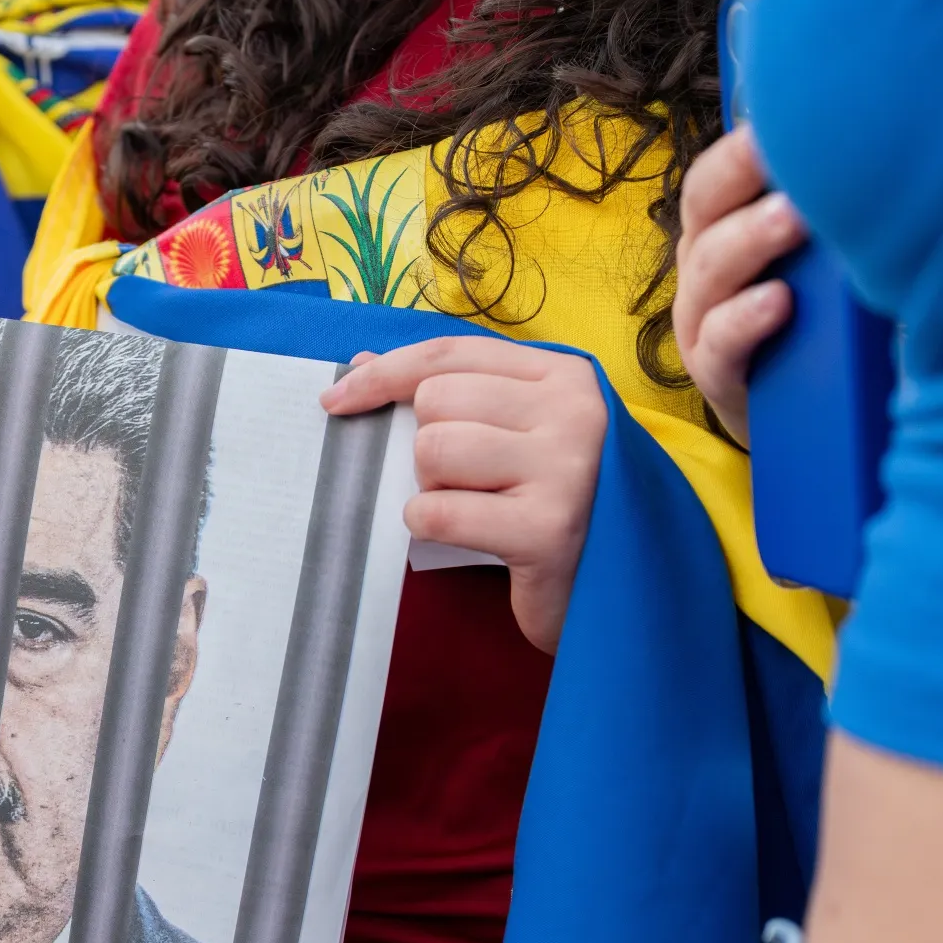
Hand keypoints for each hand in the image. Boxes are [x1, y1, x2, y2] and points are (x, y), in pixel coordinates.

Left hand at [322, 337, 608, 653]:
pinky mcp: (548, 528)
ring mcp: (567, 468)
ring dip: (431, 487)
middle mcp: (575, 412)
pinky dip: (429, 526)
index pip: (449, 352)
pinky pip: (438, 511)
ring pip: (434, 449)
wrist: (607, 590)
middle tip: (464, 481)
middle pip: (437, 400)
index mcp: (564, 376)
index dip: (384, 373)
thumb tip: (359, 366)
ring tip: (473, 506)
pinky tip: (466, 535)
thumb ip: (446, 392)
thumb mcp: (508, 435)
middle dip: (425, 446)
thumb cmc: (544, 503)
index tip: (335, 400)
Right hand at [675, 125, 807, 445]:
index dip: (743, 145)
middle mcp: (703, 264)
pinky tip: (778, 302)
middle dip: (740, 175)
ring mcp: (700, 319)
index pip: (718, 173)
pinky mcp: (712, 372)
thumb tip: (861, 162)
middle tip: (785, 152)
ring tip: (794, 221)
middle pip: (703, 206)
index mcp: (721, 226)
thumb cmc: (808, 315)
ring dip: (750, 241)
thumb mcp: (811, 256)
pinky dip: (745, 319)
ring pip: (708, 269)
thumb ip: (818, 217)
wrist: (791, 408)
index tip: (781, 118)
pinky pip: (719, 340)